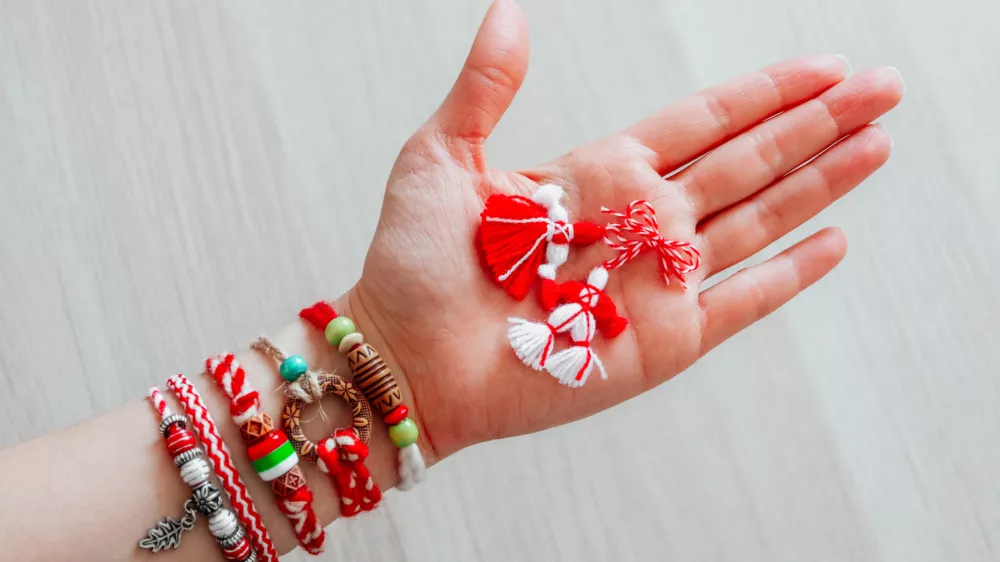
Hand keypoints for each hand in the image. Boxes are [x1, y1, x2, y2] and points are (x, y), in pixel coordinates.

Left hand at [347, 0, 902, 459]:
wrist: (407, 362)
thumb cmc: (415, 265)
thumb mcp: (441, 158)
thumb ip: (486, 88)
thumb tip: (510, 13)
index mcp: (600, 172)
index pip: (704, 122)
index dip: (765, 93)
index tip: (823, 67)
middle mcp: (641, 221)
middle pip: (750, 160)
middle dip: (818, 122)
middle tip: (882, 87)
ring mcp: (658, 282)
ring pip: (759, 220)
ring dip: (820, 182)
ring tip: (876, 144)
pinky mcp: (663, 343)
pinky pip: (742, 302)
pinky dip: (790, 273)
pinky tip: (833, 241)